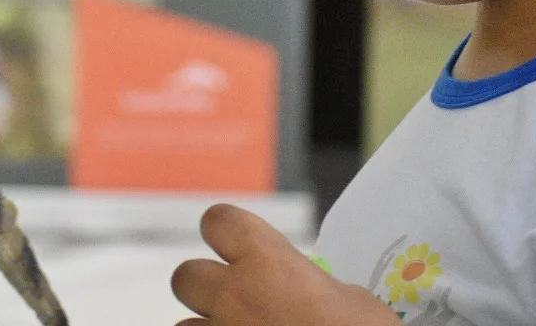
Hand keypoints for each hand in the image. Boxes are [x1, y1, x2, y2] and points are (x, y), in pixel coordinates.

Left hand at [171, 205, 395, 325]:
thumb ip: (312, 285)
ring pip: (184, 325)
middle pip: (184, 276)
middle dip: (206, 287)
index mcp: (268, 261)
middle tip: (237, 300)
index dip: (227, 232)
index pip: (218, 220)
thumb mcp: (350, 300)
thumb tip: (305, 292)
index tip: (241, 245)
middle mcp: (233, 295)